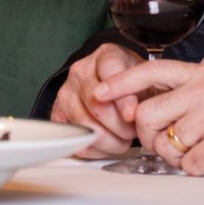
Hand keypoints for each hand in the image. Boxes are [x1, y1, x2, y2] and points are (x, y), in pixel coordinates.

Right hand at [49, 43, 142, 158]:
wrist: (114, 83)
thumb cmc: (132, 81)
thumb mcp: (146, 77)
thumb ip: (143, 90)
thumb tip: (132, 114)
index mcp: (106, 55)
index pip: (110, 73)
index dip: (122, 98)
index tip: (131, 115)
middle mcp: (81, 71)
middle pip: (97, 104)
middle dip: (119, 126)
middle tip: (132, 132)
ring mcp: (66, 92)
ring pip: (84, 124)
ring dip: (107, 140)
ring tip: (123, 141)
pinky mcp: (57, 113)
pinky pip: (72, 138)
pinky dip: (92, 148)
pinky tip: (107, 146)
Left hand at [93, 55, 203, 176]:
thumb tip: (197, 66)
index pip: (153, 73)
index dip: (121, 83)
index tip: (100, 93)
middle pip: (148, 116)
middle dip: (152, 134)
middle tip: (173, 140)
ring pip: (166, 146)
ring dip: (180, 156)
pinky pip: (189, 166)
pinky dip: (200, 168)